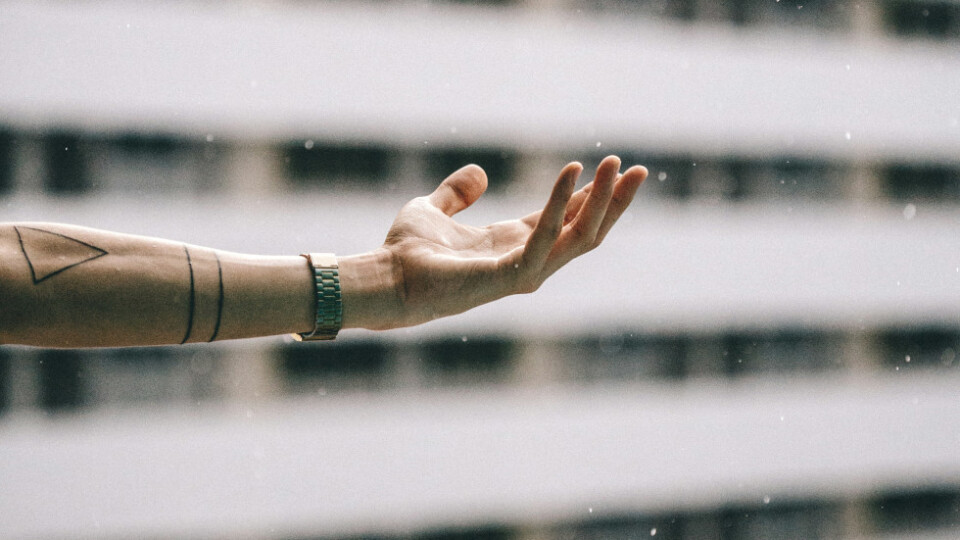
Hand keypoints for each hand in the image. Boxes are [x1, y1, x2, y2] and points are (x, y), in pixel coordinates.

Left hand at [339, 156, 646, 329]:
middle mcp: (526, 261)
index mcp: (514, 245)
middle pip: (585, 232)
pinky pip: (546, 236)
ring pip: (579, 238)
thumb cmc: (405, 252)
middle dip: (614, 202)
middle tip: (638, 169)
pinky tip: (571, 172)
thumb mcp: (433, 209)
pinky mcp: (510, 275)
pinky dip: (561, 204)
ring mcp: (522, 272)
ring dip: (601, 201)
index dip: (592, 195)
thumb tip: (479, 173)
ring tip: (617, 166)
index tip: (617, 168)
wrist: (385, 278)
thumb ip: (457, 192)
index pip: (567, 221)